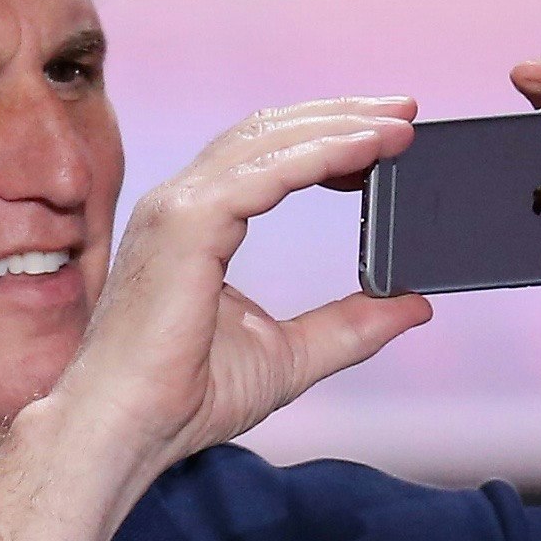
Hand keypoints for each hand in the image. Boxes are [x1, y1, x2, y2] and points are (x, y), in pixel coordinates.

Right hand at [64, 98, 432, 472]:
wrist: (128, 429)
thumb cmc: (184, 397)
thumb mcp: (291, 354)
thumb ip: (350, 325)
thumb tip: (412, 305)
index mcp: (198, 223)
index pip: (266, 155)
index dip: (326, 137)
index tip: (387, 135)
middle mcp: (182, 203)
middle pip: (270, 132)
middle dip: (342, 115)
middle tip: (406, 112)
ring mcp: (178, 207)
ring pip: (269, 141)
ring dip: (340, 126)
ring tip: (399, 125)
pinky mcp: (186, 223)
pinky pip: (266, 173)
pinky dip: (322, 155)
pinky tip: (368, 150)